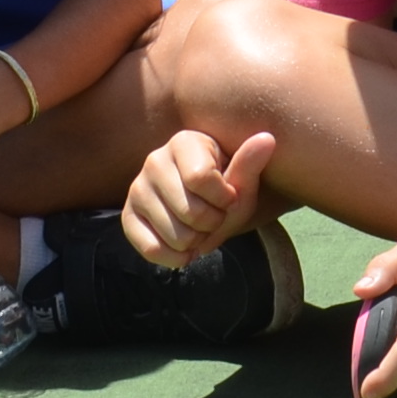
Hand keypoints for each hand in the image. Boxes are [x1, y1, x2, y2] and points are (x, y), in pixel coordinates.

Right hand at [123, 126, 275, 269]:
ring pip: (175, 235)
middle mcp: (154, 160)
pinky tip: (185, 248)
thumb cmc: (227, 187)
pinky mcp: (128, 216)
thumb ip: (251, 162)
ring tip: (200, 229)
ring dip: (197, 243)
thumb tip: (267, 139)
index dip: (224, 199)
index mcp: (183, 142)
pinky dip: (175, 258)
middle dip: (213, 224)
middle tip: (215, 218)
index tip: (229, 198)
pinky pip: (151, 249)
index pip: (201, 179)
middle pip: (190, 212)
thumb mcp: (244, 178)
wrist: (206, 204)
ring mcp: (137, 189)